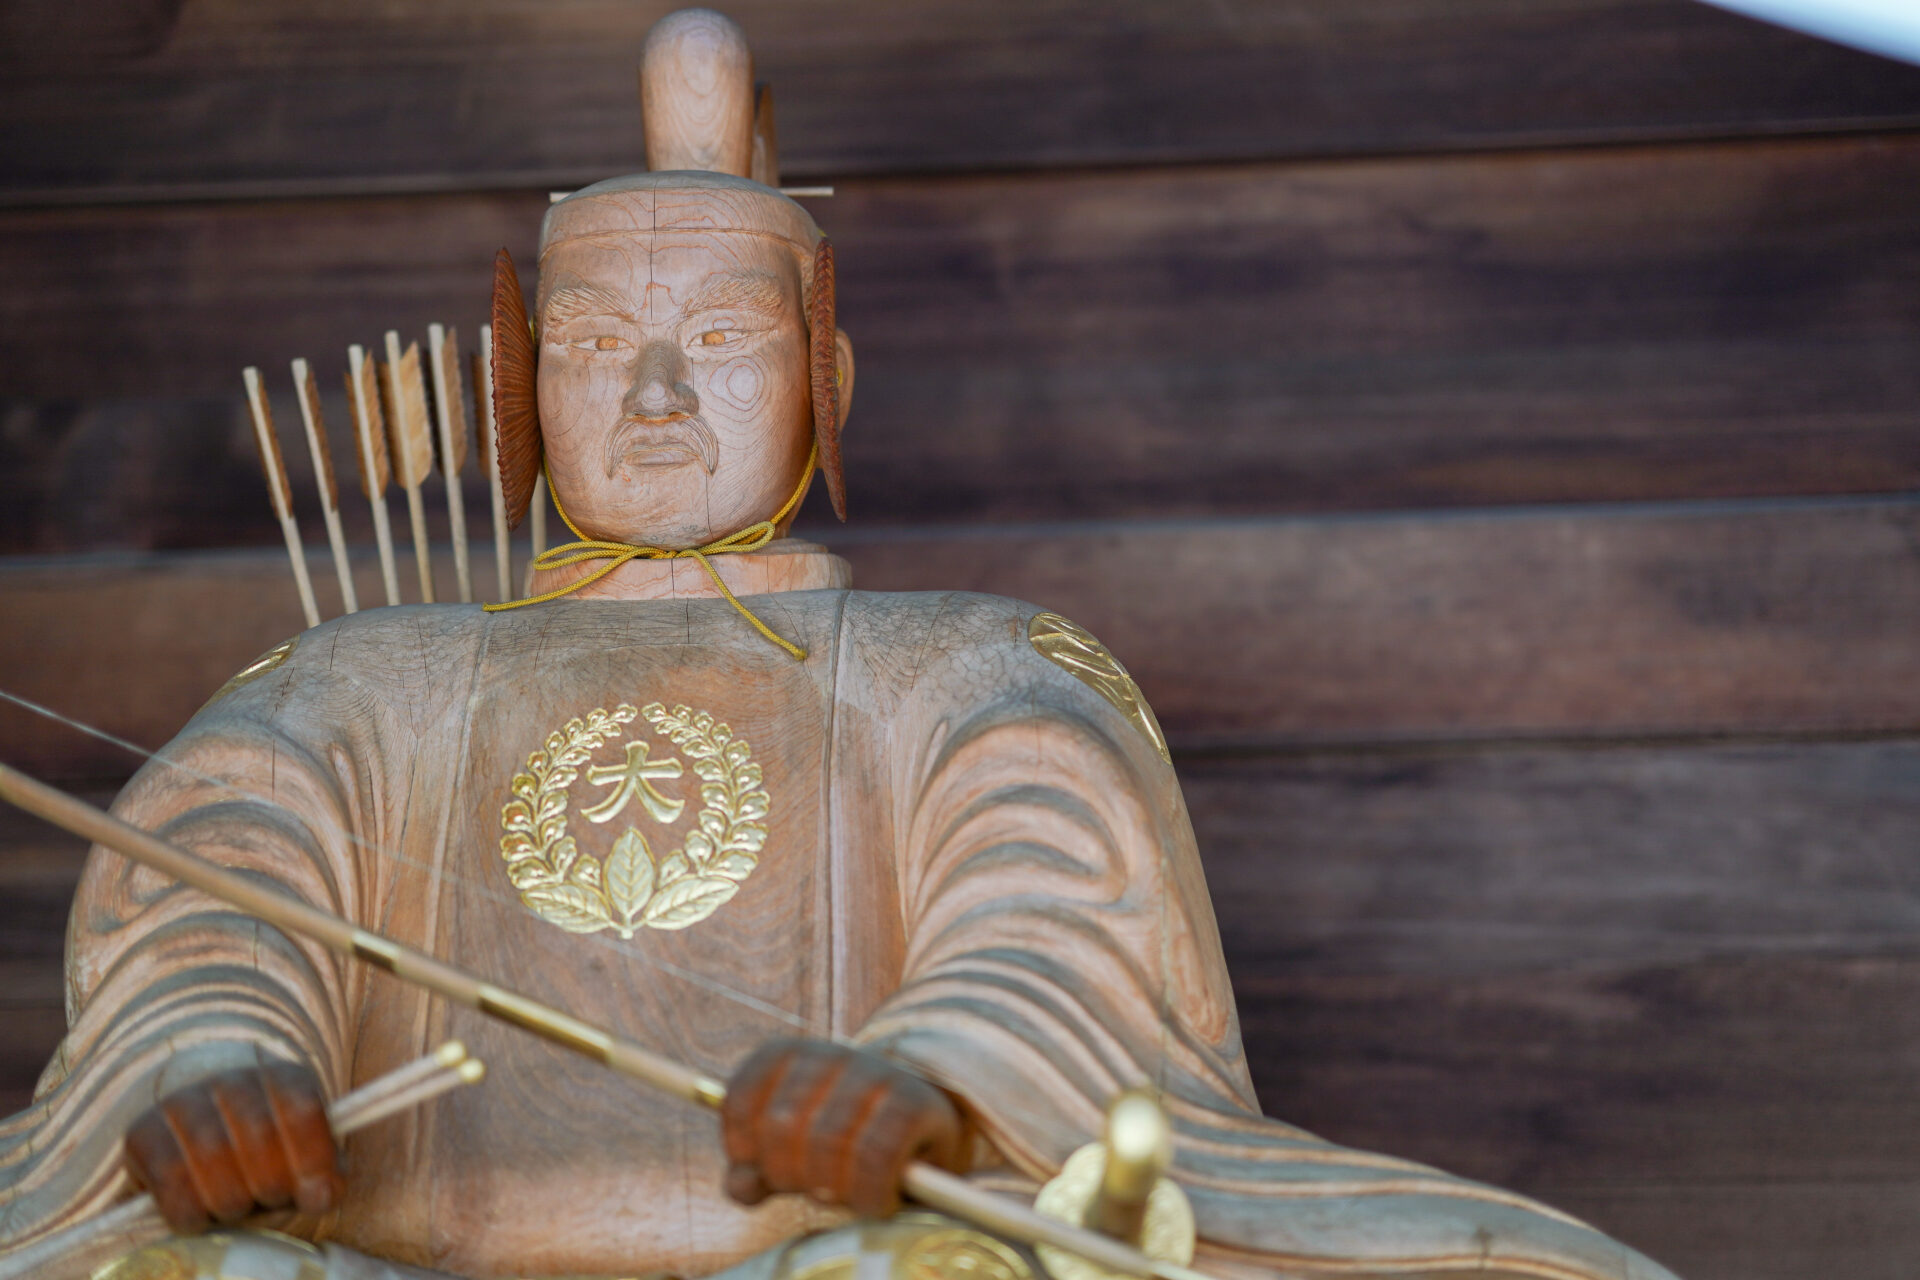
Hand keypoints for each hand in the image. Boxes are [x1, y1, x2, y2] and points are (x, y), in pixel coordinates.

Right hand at [124, 1061, 342, 1232]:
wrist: (200, 1136)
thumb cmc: (266, 1156)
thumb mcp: (304, 1161)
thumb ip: (324, 1178)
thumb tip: (319, 1195)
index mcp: (284, 1077)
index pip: (302, 1108)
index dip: (312, 1157)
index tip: (314, 1195)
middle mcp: (232, 1078)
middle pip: (258, 1135)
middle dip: (271, 1185)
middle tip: (268, 1200)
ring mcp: (183, 1099)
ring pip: (212, 1153)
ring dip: (231, 1199)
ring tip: (236, 1207)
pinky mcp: (143, 1130)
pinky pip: (169, 1176)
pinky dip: (189, 1210)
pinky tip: (198, 1217)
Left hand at [721, 1039, 966, 1217]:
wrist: (926, 1125)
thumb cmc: (846, 1141)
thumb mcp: (793, 1150)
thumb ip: (758, 1167)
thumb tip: (742, 1184)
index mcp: (788, 1056)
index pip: (740, 1100)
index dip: (743, 1147)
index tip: (763, 1171)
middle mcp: (829, 1055)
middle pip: (781, 1126)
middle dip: (788, 1175)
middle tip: (811, 1191)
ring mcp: (874, 1073)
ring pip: (827, 1141)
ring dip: (830, 1188)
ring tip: (844, 1196)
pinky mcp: (914, 1102)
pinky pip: (876, 1157)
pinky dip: (869, 1193)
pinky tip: (875, 1202)